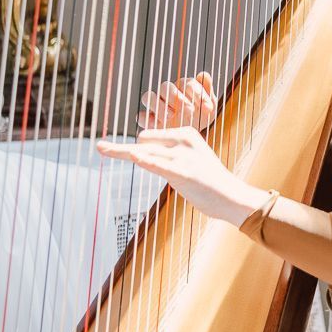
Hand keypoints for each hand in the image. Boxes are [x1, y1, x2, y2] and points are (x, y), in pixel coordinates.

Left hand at [96, 125, 266, 226]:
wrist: (232, 198)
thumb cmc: (210, 182)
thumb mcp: (192, 159)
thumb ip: (170, 154)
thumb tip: (143, 153)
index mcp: (186, 133)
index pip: (148, 136)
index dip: (138, 149)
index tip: (112, 150)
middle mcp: (183, 140)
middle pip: (143, 141)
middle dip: (130, 153)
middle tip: (116, 156)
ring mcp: (183, 156)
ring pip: (144, 152)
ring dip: (120, 151)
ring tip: (99, 147)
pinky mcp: (184, 173)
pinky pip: (159, 165)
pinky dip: (147, 161)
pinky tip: (135, 156)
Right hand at [137, 70, 217, 131]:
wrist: (192, 136)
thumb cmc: (200, 117)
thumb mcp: (208, 106)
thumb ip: (207, 91)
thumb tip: (204, 74)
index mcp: (182, 87)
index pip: (186, 83)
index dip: (196, 92)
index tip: (206, 106)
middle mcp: (168, 94)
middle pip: (165, 87)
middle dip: (176, 97)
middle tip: (189, 110)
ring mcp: (157, 106)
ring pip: (148, 97)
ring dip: (159, 106)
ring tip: (171, 116)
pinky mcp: (149, 120)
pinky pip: (142, 116)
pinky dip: (147, 119)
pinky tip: (157, 125)